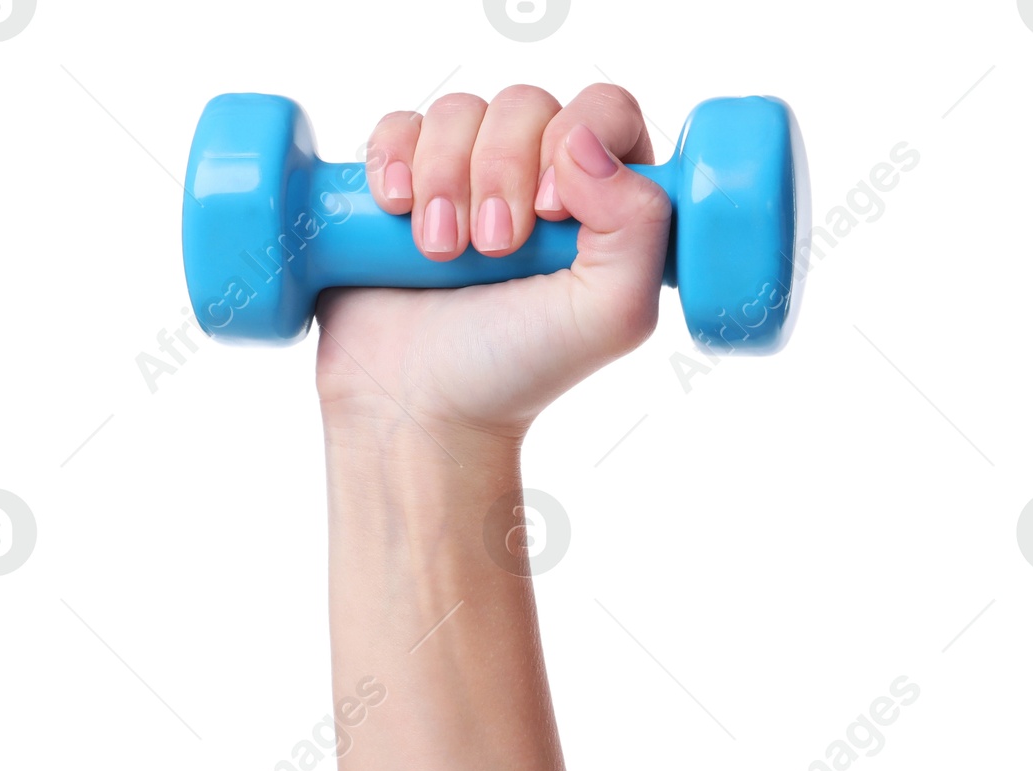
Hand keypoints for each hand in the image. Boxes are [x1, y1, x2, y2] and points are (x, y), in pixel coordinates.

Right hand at [315, 83, 671, 441]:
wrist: (420, 404)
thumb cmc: (520, 368)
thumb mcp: (611, 314)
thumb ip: (638, 227)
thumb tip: (585, 141)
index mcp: (608, 206)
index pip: (607, 113)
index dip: (576, 141)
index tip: (550, 212)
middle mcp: (543, 181)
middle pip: (527, 105)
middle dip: (501, 172)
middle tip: (493, 249)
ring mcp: (472, 177)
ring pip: (460, 110)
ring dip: (446, 178)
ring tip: (442, 253)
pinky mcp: (407, 181)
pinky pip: (399, 124)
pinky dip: (394, 160)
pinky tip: (398, 211)